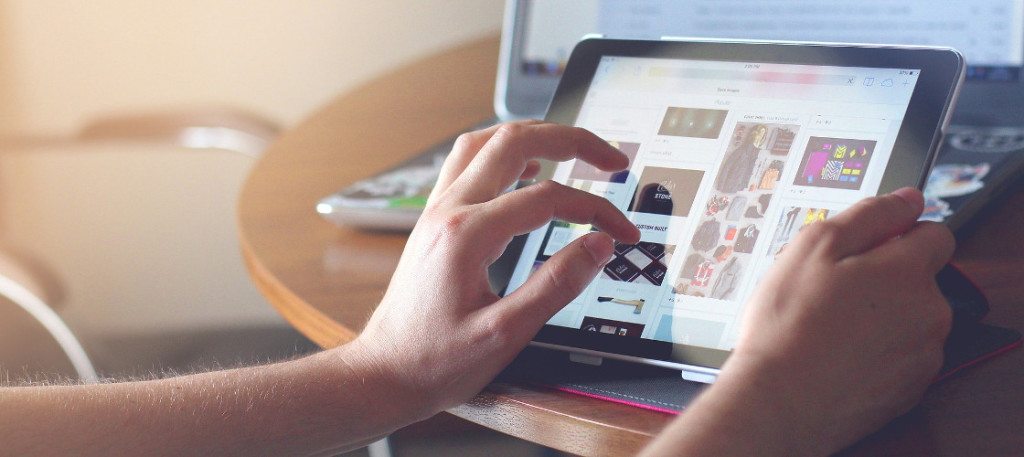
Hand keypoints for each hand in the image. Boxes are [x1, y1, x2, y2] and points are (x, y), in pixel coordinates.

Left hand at [349, 121, 639, 418]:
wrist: (383, 374)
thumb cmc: (434, 361)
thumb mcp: (504, 335)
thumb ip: (555, 286)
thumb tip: (597, 246)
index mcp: (466, 235)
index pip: (547, 198)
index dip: (595, 208)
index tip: (621, 231)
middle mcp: (447, 211)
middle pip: (513, 141)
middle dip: (571, 140)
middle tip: (611, 159)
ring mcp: (437, 211)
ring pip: (486, 141)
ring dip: (535, 136)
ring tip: (573, 148)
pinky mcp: (434, 221)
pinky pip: (468, 163)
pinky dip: (504, 153)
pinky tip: (526, 168)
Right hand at [641, 188, 954, 456]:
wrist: (780, 400)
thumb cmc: (789, 325)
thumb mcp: (812, 247)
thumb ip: (869, 215)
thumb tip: (907, 200)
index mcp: (908, 270)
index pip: (934, 233)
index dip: (897, 234)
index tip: (864, 248)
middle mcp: (929, 311)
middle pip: (921, 278)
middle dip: (885, 277)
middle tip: (833, 290)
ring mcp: (923, 353)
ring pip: (911, 318)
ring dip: (882, 316)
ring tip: (831, 325)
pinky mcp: (911, 388)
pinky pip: (902, 356)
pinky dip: (879, 352)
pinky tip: (840, 353)